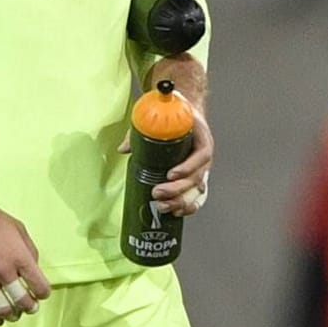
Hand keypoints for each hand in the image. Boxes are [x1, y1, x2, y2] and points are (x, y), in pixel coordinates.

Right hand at [0, 196, 51, 325]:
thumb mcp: (17, 227)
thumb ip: (28, 250)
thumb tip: (34, 268)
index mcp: (19, 256)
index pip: (39, 285)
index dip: (43, 293)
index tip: (42, 295)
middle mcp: (3, 270)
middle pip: (22, 301)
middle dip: (29, 307)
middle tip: (30, 308)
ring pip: (2, 309)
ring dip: (11, 315)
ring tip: (14, 315)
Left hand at [122, 55, 213, 216]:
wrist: (188, 115)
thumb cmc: (178, 116)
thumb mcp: (162, 116)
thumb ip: (142, 130)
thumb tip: (124, 148)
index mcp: (201, 139)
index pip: (201, 155)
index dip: (187, 167)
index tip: (170, 174)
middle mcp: (204, 157)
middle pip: (197, 178)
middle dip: (177, 189)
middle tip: (157, 192)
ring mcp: (201, 170)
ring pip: (197, 192)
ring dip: (180, 202)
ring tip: (162, 206)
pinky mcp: (195, 179)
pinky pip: (197, 197)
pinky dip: (187, 207)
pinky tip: (174, 212)